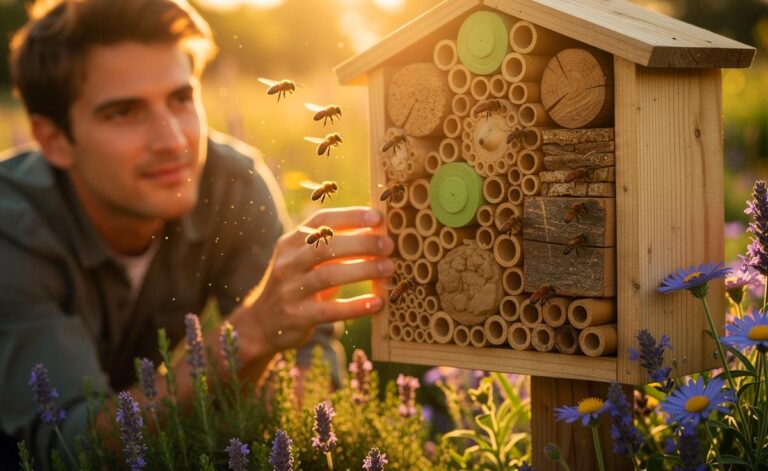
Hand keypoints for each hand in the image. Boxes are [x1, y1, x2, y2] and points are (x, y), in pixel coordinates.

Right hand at [231, 206, 393, 363]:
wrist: (262, 323)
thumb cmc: (297, 284)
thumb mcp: (307, 260)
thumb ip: (335, 245)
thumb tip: (376, 231)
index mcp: (291, 242)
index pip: (321, 221)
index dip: (350, 216)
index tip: (377, 217)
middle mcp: (288, 263)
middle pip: (325, 246)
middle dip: (360, 243)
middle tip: (388, 245)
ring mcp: (290, 290)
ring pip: (328, 276)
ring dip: (362, 270)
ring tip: (389, 268)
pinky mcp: (297, 316)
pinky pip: (330, 310)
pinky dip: (356, 306)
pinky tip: (377, 303)